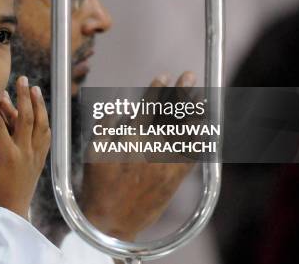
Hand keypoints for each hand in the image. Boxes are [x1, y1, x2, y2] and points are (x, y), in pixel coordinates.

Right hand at [0, 76, 50, 219]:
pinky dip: (44, 121)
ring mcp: (35, 154)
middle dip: (23, 97)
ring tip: (34, 89)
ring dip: (38, 105)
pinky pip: (46, 136)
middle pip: (26, 118)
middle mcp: (24, 152)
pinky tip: (42, 111)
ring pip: (41, 124)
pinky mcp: (41, 157)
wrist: (13, 210)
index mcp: (8, 155)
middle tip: (22, 80)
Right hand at [79, 72, 195, 240]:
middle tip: (190, 77)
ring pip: (186, 132)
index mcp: (130, 139)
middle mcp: (151, 149)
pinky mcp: (174, 180)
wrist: (110, 221)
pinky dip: (200, 141)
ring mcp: (166, 165)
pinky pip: (193, 156)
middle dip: (182, 93)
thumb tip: (124, 107)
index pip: (149, 106)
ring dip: (194, 112)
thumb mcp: (92, 151)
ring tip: (202, 97)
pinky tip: (206, 128)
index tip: (164, 76)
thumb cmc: (97, 185)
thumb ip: (106, 125)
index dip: (158, 89)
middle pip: (171, 114)